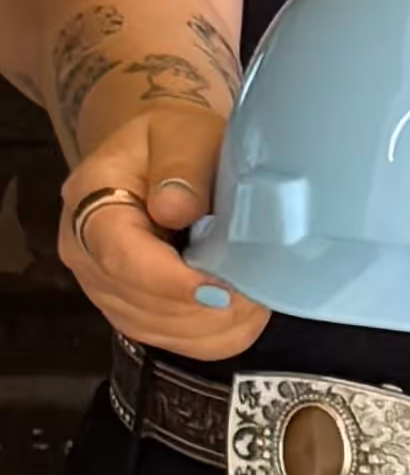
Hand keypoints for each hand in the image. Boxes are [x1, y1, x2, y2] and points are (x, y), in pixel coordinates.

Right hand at [53, 100, 265, 365]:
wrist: (160, 152)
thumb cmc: (173, 139)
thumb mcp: (181, 133)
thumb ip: (180, 167)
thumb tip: (177, 209)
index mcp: (89, 201)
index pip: (119, 255)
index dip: (170, 281)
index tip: (220, 290)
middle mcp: (84, 252)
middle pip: (140, 302)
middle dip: (203, 307)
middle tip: (259, 291)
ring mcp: (104, 287)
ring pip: (159, 330)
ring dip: (213, 324)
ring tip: (258, 297)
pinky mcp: (132, 309)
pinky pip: (174, 342)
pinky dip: (215, 336)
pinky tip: (244, 313)